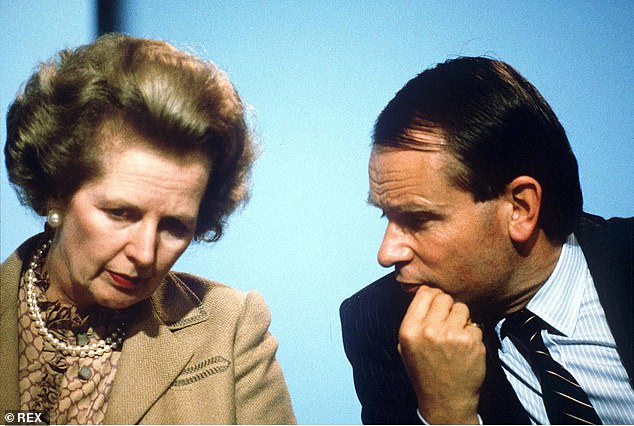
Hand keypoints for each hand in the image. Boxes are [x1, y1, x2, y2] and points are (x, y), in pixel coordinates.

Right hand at [398, 286, 485, 423]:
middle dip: (448, 308)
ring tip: (456, 337)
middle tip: (448, 323)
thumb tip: (426, 293)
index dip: (433, 296)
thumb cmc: (425, 372)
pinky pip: (475, 324)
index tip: (437, 306)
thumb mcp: (406, 347)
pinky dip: (473, 334)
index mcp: (409, 329)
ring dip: (462, 320)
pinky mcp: (470, 341)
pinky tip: (465, 349)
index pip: (424, 293)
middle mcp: (428, 330)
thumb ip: (414, 320)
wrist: (445, 401)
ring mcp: (451, 335)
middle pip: (444, 297)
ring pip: (462, 308)